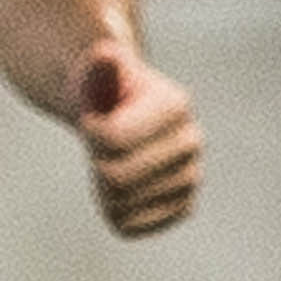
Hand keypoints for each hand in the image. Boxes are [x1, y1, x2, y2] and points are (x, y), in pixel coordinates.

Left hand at [70, 35, 199, 238]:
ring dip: (101, 187)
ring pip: (120, 205)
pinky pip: (130, 226)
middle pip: (114, 177)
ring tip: (111, 161)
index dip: (89, 131)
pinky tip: (119, 189)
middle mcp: (191, 141)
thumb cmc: (98, 88)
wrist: (113, 112)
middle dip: (94, 160)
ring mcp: (190, 177)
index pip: (112, 140)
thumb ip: (98, 67)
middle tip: (100, 143)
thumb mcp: (93, 71)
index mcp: (175, 105)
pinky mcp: (180, 206)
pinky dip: (114, 212)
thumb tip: (104, 53)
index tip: (91, 117)